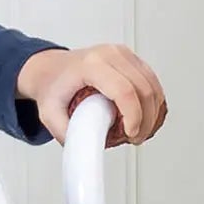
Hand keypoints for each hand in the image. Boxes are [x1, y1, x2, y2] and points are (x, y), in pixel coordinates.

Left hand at [15, 44, 167, 145]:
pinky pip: (152, 81)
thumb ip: (66, 133)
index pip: (123, 90)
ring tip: (139, 131)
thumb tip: (86, 149)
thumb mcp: (49, 113)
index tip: (131, 134)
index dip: (134, 116)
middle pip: (143, 88)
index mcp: (90, 65)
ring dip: (152, 112)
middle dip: (146, 119)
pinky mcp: (131, 59)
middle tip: (135, 139)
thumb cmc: (52, 87)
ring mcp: (123, 54)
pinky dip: (154, 102)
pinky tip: (145, 117)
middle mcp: (109, 54)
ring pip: (152, 85)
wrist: (50, 69)